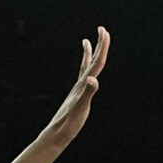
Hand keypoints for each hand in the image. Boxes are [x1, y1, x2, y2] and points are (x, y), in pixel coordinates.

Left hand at [37, 28, 109, 151]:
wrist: (57, 132)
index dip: (102, 47)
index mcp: (84, 84)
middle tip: (102, 29)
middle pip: (92, 61)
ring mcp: (78, 89)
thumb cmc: (70, 122)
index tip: (105, 32)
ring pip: (85, 67)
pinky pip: (83, 78)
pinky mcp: (76, 96)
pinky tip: (85, 72)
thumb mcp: (81, 107)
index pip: (97, 62)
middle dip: (98, 45)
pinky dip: (85, 70)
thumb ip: (88, 93)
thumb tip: (93, 79)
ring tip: (87, 42)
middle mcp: (81, 84)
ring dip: (88, 54)